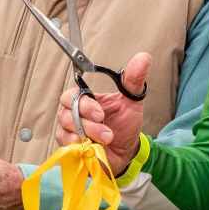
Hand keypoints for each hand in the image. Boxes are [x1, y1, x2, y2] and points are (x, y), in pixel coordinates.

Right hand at [55, 52, 150, 174]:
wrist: (128, 151)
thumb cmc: (125, 125)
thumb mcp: (132, 101)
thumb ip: (133, 80)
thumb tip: (143, 58)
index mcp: (84, 99)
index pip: (71, 95)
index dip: (84, 104)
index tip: (100, 112)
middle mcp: (72, 114)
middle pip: (65, 113)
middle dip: (86, 121)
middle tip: (104, 126)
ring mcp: (69, 131)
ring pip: (66, 130)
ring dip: (89, 134)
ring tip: (107, 138)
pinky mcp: (70, 148)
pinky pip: (67, 146)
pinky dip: (80, 147)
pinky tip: (93, 147)